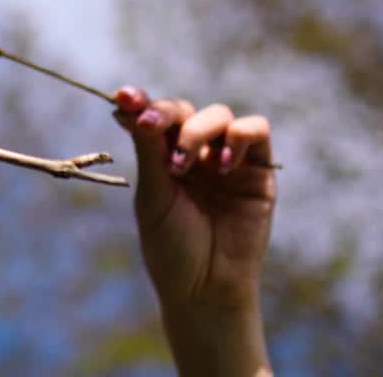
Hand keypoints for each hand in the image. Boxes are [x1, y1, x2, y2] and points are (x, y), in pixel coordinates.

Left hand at [112, 86, 275, 311]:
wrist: (205, 287)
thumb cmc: (172, 246)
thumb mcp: (154, 196)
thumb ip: (150, 151)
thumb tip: (131, 108)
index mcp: (163, 157)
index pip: (153, 118)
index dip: (139, 102)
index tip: (123, 97)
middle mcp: (195, 153)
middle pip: (184, 109)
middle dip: (166, 114)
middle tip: (150, 127)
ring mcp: (227, 159)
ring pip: (219, 114)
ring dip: (198, 130)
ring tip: (184, 165)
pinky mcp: (259, 171)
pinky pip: (257, 130)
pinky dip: (239, 136)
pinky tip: (222, 165)